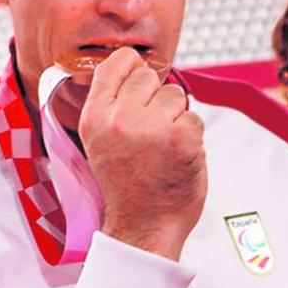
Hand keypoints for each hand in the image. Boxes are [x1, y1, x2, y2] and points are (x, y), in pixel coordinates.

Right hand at [78, 47, 205, 260]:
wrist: (142, 225)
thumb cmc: (124, 183)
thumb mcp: (98, 140)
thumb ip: (110, 105)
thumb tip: (134, 67)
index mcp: (94, 117)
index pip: (116, 63)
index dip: (132, 66)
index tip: (138, 78)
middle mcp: (119, 118)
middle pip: (148, 76)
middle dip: (155, 96)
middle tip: (150, 127)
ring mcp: (151, 127)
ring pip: (175, 95)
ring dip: (175, 116)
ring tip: (163, 143)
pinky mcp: (182, 139)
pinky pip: (194, 118)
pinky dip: (191, 136)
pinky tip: (177, 155)